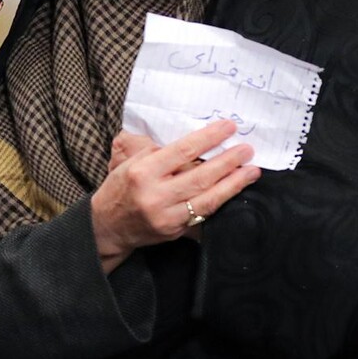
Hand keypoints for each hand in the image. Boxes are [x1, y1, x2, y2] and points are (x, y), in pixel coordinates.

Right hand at [89, 120, 260, 273]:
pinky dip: (221, 201)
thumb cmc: (119, 189)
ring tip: (252, 171)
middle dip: (228, 161)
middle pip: (201, 176)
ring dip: (233, 184)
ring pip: (207, 199)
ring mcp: (166, 216)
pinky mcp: (174, 231)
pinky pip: (203, 215)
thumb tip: (191, 144)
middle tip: (247, 150)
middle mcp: (154, 195)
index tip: (229, 127)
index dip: (209, 138)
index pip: (182, 151)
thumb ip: (156, 153)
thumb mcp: (128, 163)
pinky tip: (234, 191)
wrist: (106, 227)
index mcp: (141, 172)